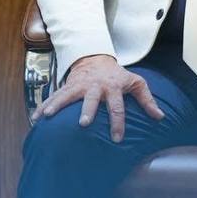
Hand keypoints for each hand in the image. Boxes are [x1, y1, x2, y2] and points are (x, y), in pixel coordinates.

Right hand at [36, 54, 164, 142]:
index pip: (117, 107)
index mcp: (114, 88)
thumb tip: (161, 117)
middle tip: (83, 123)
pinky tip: (36, 118)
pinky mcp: (67, 86)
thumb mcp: (136, 83)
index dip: (118, 123)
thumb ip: (147, 100)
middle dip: (87, 111)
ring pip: (68, 96)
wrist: (96, 59)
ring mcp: (80, 86)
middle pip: (92, 100)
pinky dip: (45, 106)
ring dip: (58, 105)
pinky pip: (55, 96)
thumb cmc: (118, 75)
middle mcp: (96, 87)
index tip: (117, 138)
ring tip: (48, 116)